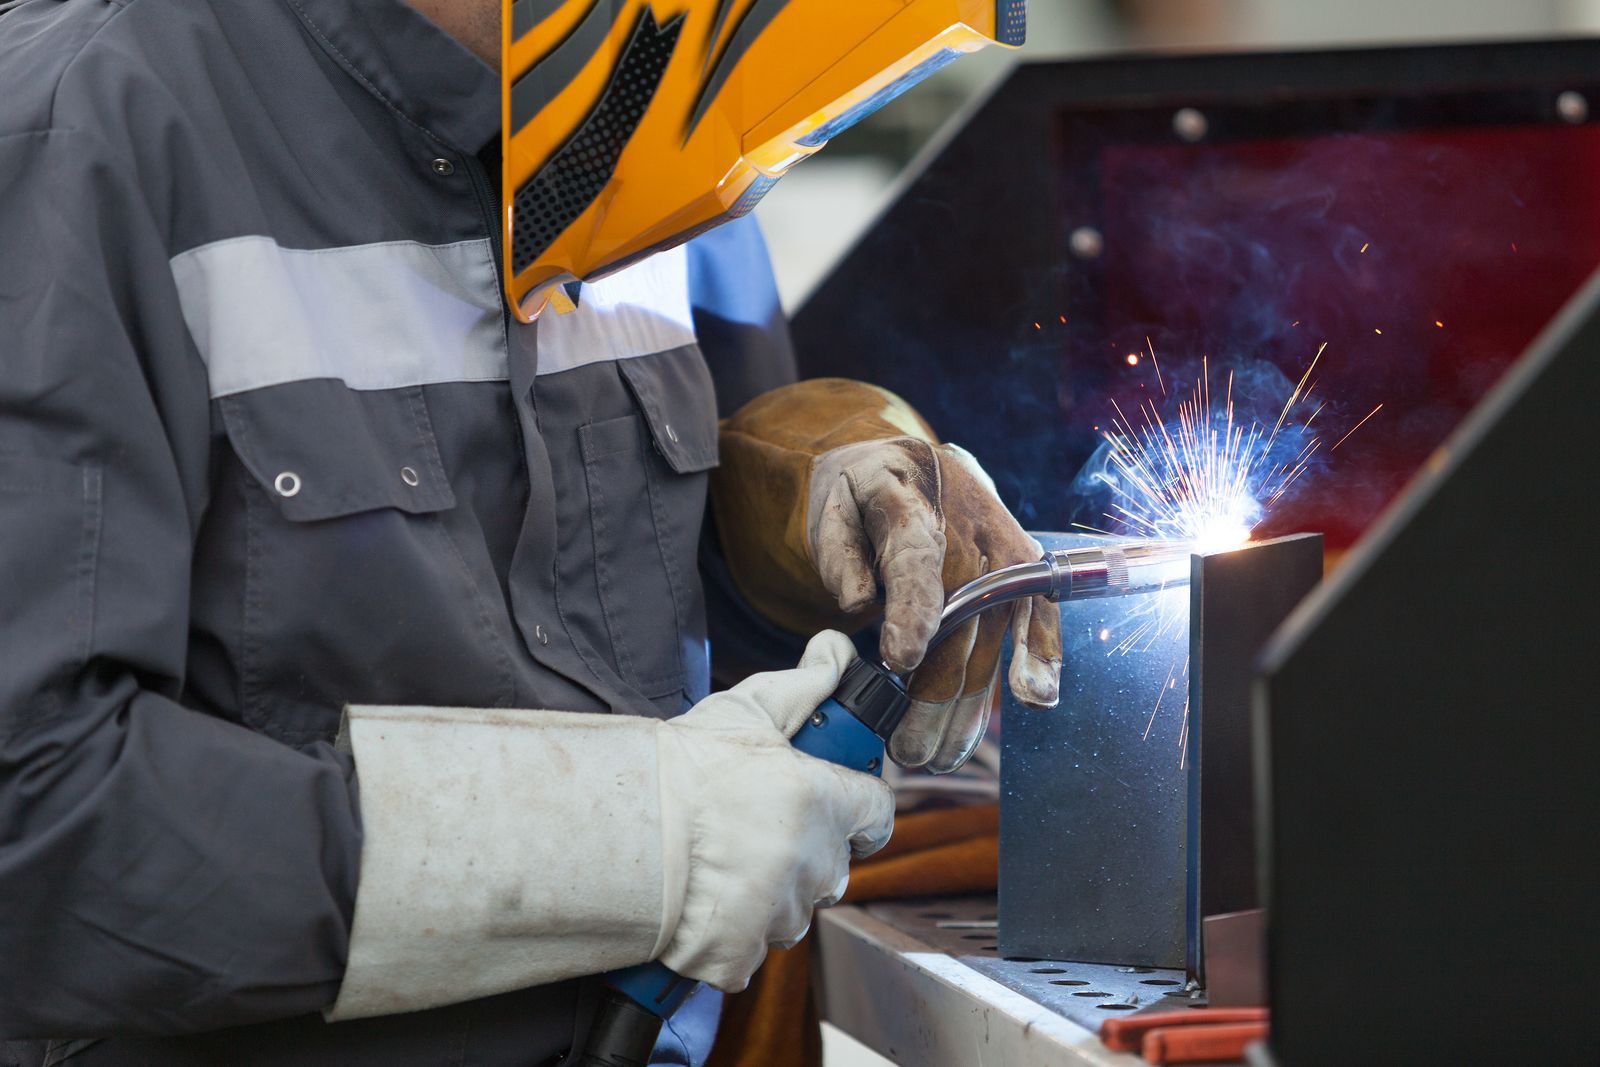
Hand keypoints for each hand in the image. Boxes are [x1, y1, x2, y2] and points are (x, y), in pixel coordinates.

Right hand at [656, 629, 894, 990]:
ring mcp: (779, 915)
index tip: (834, 805)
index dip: (858, 807)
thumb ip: (804, 684)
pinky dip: (730, 934)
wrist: (620, 830)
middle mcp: (813, 864)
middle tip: (753, 830)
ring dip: (769, 895)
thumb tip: (837, 653)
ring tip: (720, 866)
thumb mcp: (743, 711)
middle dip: (804, 852)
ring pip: (792, 910)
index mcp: (824, 803)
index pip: (877, 811)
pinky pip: (750, 948)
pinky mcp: (740, 955)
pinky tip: (701, 902)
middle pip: (832, 866)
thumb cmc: (681, 769)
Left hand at [807, 438, 1061, 772]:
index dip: (913, 613)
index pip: (916, 563)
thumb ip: (840, 555)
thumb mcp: (832, 508)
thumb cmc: (861, 493)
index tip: (899, 661)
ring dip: (969, 706)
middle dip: (933, 697)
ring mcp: (1003, 548)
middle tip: (908, 751)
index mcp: (909, 502)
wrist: (908, 459)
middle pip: (959, 623)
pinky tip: (1035, 698)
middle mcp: (967, 528)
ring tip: (942, 755)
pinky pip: (1039, 615)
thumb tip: (858, 605)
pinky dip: (1041, 656)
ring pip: (991, 638)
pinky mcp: (1024, 567)